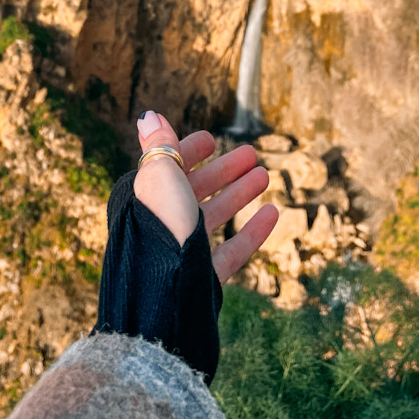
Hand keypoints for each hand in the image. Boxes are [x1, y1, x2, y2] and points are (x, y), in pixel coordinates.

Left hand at [134, 111, 278, 282]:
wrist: (162, 302)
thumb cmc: (160, 232)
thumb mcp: (160, 180)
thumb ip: (159, 148)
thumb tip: (148, 115)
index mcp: (145, 199)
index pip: (167, 167)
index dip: (188, 150)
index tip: (212, 140)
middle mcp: (161, 224)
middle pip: (195, 190)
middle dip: (223, 170)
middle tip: (252, 155)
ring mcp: (182, 252)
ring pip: (214, 216)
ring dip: (239, 194)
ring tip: (264, 176)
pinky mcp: (201, 279)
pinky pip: (230, 249)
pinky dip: (252, 231)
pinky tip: (273, 214)